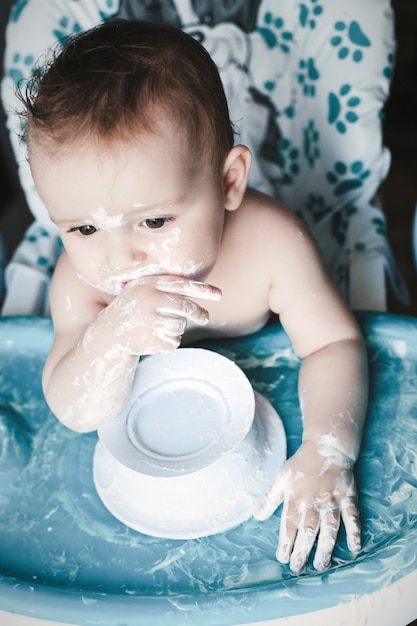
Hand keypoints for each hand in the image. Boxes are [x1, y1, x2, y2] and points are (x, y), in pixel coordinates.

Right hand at [101, 275, 220, 354]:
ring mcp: (149, 320)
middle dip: (199, 313)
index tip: (219, 295)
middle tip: (205, 317)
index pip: (182, 285)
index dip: (202, 290)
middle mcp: (149, 300)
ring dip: (176, 328)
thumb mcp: (144, 291)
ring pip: (180, 325)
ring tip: (158, 327)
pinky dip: (169, 342)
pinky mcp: (150, 339)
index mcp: (148, 284)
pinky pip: (174, 341)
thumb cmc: (133, 309)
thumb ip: (167, 288)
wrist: (109, 334)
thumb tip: (204, 290)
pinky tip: (153, 339)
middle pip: (186, 307)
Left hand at [253, 440, 360, 573]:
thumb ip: (270, 498)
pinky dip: (354, 532)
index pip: (289, 524)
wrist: (326, 447)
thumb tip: (256, 516)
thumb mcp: (281, 478)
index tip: (282, 557)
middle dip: (302, 550)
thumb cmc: (302, 464)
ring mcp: (332, 500)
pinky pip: (352, 517)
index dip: (285, 541)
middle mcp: (314, 501)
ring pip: (329, 528)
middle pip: (308, 530)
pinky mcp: (348, 497)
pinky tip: (354, 548)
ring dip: (325, 548)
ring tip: (321, 565)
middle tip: (298, 568)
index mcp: (296, 497)